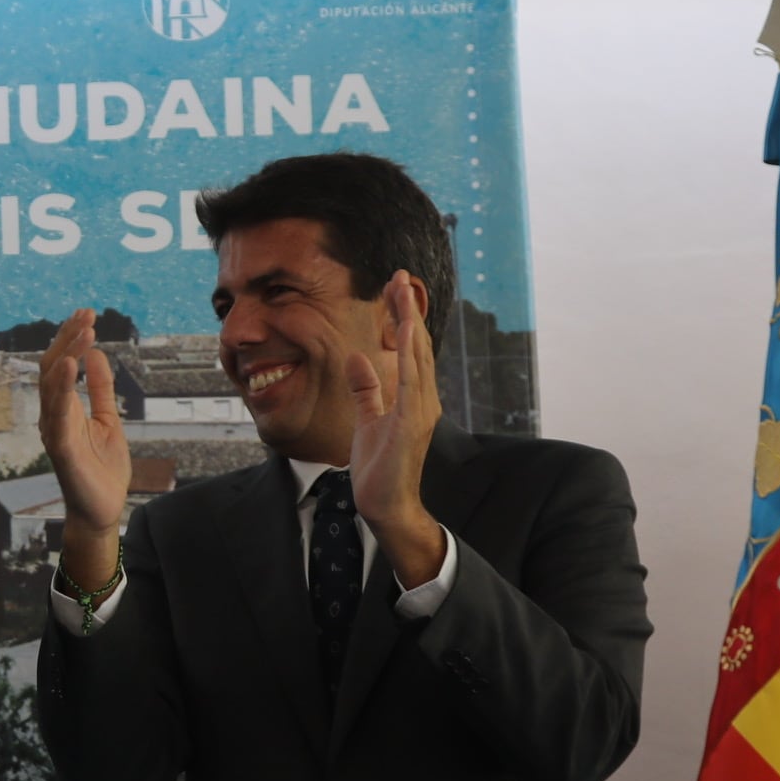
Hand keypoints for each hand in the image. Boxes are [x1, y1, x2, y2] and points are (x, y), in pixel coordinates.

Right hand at [38, 310, 133, 589]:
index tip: (86, 314)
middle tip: (86, 315)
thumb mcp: (109, 419)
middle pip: (52, 368)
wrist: (102, 510)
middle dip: (68, 339)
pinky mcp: (63, 448)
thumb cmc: (102, 469)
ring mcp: (55, 431)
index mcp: (64, 409)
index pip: (61, 365)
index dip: (71, 339)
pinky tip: (74, 364)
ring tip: (83, 331)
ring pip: (53, 384)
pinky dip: (64, 386)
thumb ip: (102, 389)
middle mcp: (53, 416)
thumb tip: (99, 354)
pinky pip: (59, 413)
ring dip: (67, 354)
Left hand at [347, 272, 446, 585]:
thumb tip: (356, 357)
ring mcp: (420, 410)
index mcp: (413, 397)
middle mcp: (423, 398)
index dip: (402, 317)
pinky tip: (404, 331)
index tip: (394, 289)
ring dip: (408, 322)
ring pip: (416, 356)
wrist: (387, 504)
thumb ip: (365, 389)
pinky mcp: (410, 423)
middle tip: (398, 276)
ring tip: (401, 290)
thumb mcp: (367, 419)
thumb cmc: (379, 467)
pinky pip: (410, 382)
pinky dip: (408, 354)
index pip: (408, 349)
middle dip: (407, 309)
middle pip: (416, 344)